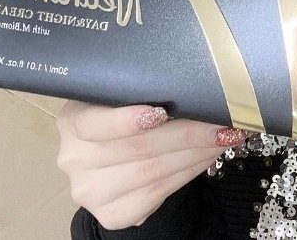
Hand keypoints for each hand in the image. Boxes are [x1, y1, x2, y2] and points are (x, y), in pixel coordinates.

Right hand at [56, 101, 247, 229]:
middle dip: (187, 133)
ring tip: (224, 136)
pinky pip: (159, 193)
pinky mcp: (113, 214)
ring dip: (196, 153)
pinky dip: (189, 172)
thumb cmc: (118, 112)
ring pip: (153, 172)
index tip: (160, 111)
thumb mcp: (114, 94)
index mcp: (72, 121)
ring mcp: (92, 191)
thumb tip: (188, 80)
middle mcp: (75, 159)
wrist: (107, 155)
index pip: (95, 123)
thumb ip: (134, 88)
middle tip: (222, 121)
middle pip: (137, 148)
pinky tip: (207, 156)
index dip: (127, 119)